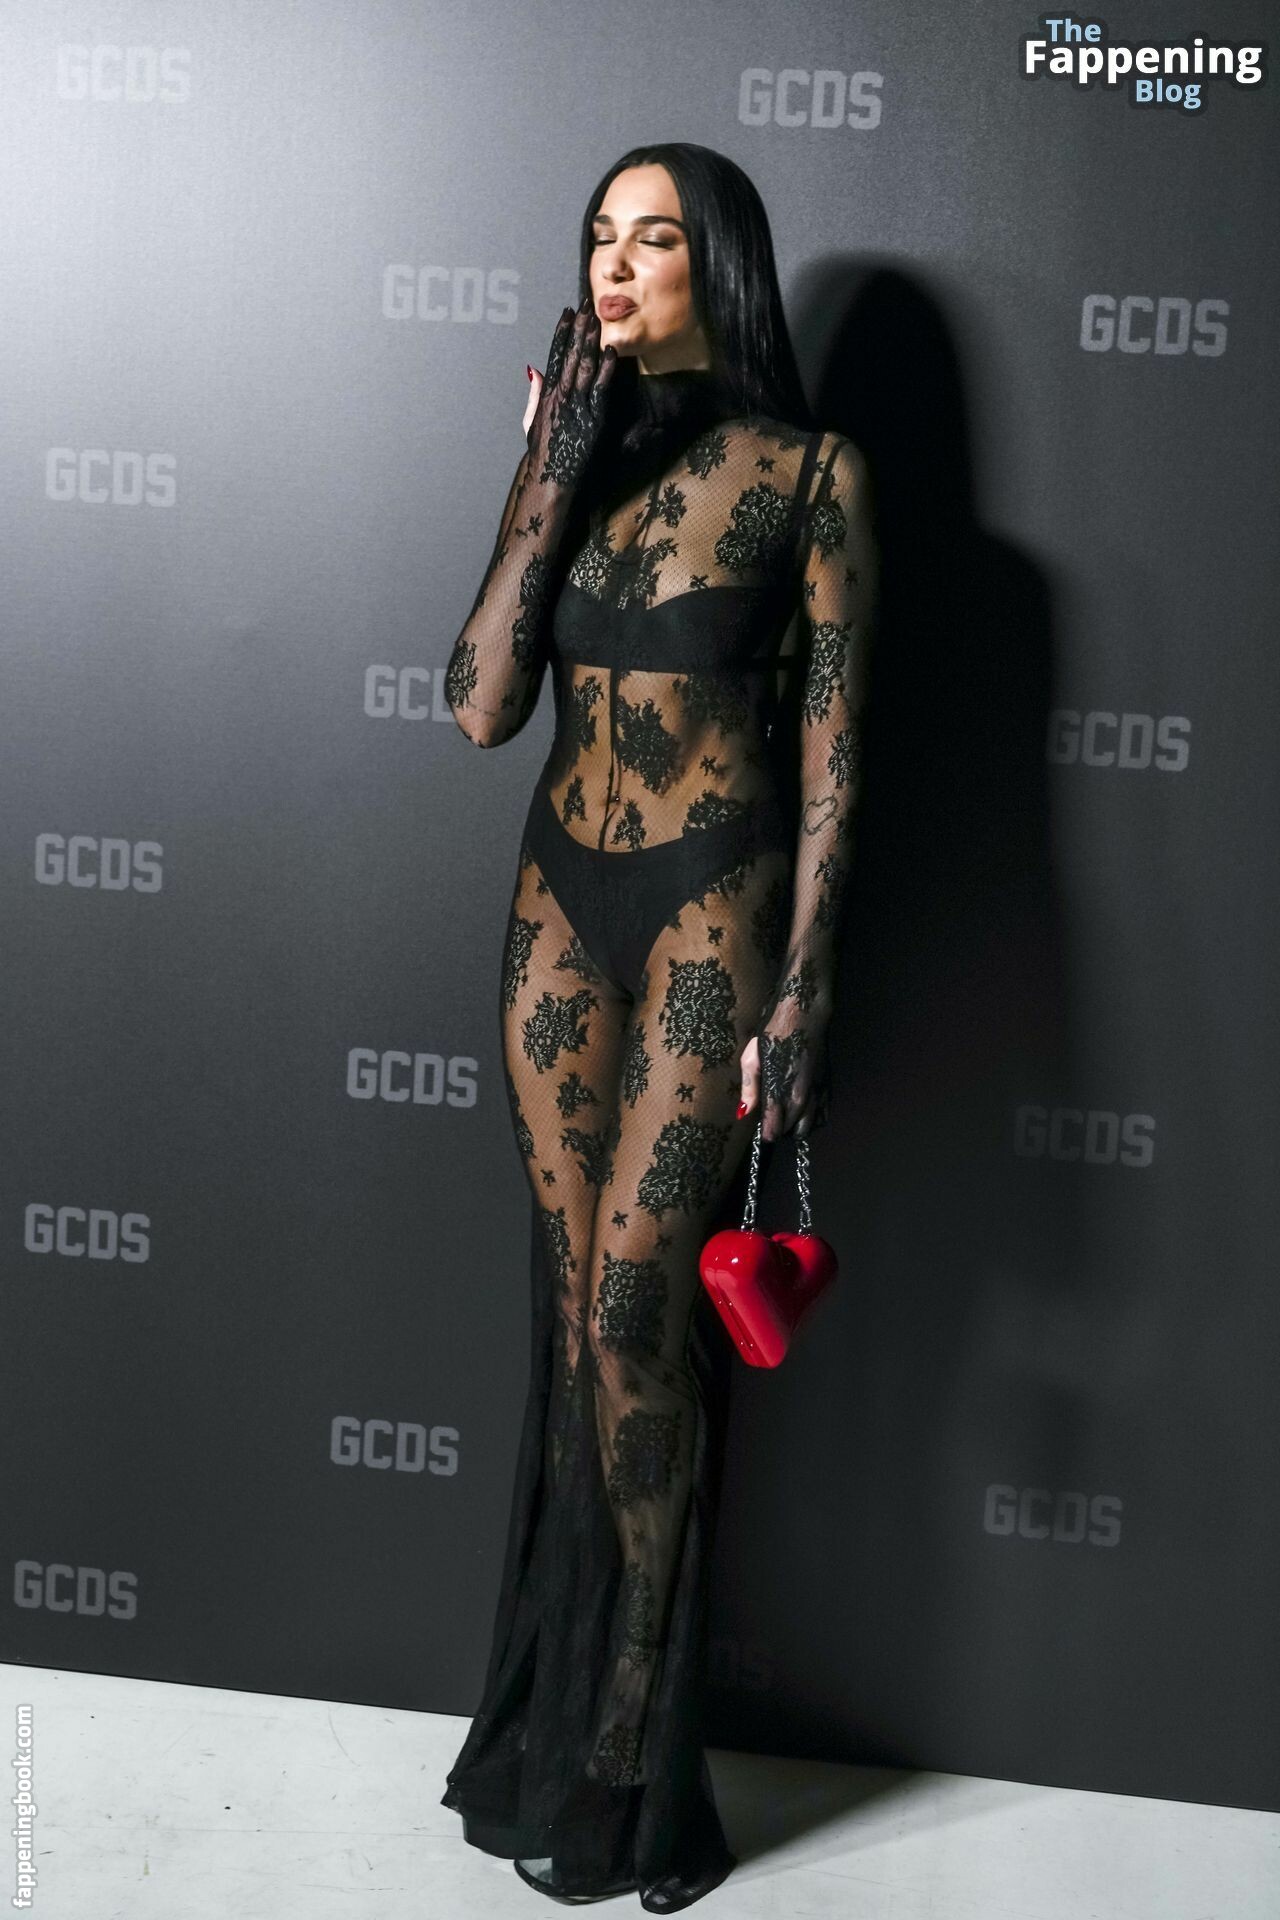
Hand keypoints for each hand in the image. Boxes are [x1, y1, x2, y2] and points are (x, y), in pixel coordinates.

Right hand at [524, 298, 616, 491]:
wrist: (551, 477)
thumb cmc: (543, 451)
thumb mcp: (532, 420)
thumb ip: (535, 394)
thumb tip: (534, 369)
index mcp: (547, 395)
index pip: (554, 355)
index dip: (562, 332)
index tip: (568, 313)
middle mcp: (561, 396)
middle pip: (570, 355)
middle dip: (579, 328)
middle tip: (587, 304)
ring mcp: (577, 407)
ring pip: (584, 367)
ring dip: (591, 341)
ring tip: (596, 319)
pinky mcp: (592, 420)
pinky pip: (600, 390)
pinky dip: (606, 370)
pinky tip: (611, 352)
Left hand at [738, 970, 833, 1142]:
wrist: (805, 1012)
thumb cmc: (774, 1031)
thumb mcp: (753, 1056)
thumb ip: (749, 1086)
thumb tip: (744, 1112)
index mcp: (779, 1088)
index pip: (775, 1126)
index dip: (767, 1135)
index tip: (762, 1136)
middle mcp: (800, 1094)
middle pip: (793, 1130)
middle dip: (781, 1132)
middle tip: (771, 1124)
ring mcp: (817, 1090)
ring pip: (810, 1125)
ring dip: (798, 1128)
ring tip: (786, 1120)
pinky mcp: (826, 1083)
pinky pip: (824, 1112)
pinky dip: (815, 1119)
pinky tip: (805, 1113)